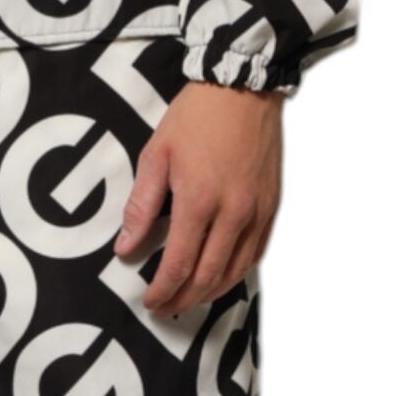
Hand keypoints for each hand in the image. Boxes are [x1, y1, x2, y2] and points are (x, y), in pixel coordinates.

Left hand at [113, 81, 283, 316]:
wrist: (242, 87)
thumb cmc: (196, 117)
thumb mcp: (155, 155)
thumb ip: (141, 207)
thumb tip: (125, 247)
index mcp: (199, 201)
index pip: (180, 264)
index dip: (163, 290)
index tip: (150, 301)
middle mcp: (233, 213)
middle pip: (208, 277)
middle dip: (184, 299)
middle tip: (165, 308)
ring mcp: (257, 212)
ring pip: (235, 271)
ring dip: (210, 293)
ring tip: (189, 299)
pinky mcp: (271, 206)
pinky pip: (256, 253)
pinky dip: (236, 272)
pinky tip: (220, 277)